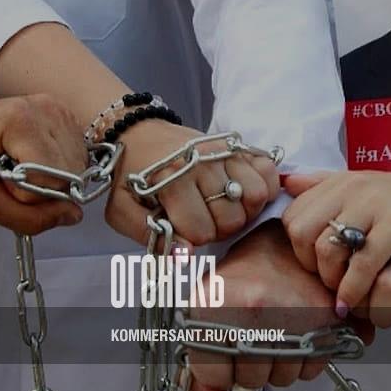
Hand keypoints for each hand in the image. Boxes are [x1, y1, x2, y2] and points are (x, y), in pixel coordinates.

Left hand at [0, 94, 86, 234]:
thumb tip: (73, 216)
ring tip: (20, 167)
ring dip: (53, 180)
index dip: (27, 196)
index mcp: (22, 121)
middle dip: (44, 189)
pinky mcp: (65, 114)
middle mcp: (48, 109)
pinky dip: (60, 168)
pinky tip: (35, 160)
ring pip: (79, 166)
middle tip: (10, 179)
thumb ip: (27, 217)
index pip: (52, 180)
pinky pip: (78, 155)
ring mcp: (59, 109)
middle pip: (70, 173)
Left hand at [105, 121, 278, 245]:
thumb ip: (151, 236)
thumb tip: (185, 256)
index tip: (182, 227)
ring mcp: (224, 151)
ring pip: (255, 197)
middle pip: (232, 219)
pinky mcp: (237, 144)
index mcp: (171, 181)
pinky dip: (262, 186)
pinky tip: (241, 192)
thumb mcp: (123, 211)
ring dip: (242, 210)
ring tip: (222, 207)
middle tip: (201, 218)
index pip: (202, 231)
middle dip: (217, 228)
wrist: (136, 135)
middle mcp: (202, 164)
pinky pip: (267, 171)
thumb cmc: (130, 176)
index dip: (192, 238)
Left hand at [186, 222, 346, 390]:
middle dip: (250, 368)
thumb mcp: (210, 304)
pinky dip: (306, 360)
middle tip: (253, 340)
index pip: (214, 374)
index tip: (225, 358)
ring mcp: (290, 313)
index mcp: (216, 303)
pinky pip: (313, 368)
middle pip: (251, 379)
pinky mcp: (323, 316)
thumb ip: (203, 359)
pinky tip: (296, 335)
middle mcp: (253, 309)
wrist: (286, 237)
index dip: (220, 371)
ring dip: (279, 365)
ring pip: (283, 378)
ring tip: (275, 335)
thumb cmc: (246, 269)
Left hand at [282, 171, 390, 315]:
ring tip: (343, 295)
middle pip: (302, 233)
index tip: (315, 267)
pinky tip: (354, 303)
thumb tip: (286, 182)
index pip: (293, 215)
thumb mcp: (364, 185)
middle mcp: (352, 188)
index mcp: (341, 181)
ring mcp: (375, 205)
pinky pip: (362, 263)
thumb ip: (324, 184)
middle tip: (328, 284)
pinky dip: (353, 289)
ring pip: (327, 248)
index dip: (297, 248)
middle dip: (310, 266)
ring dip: (331, 281)